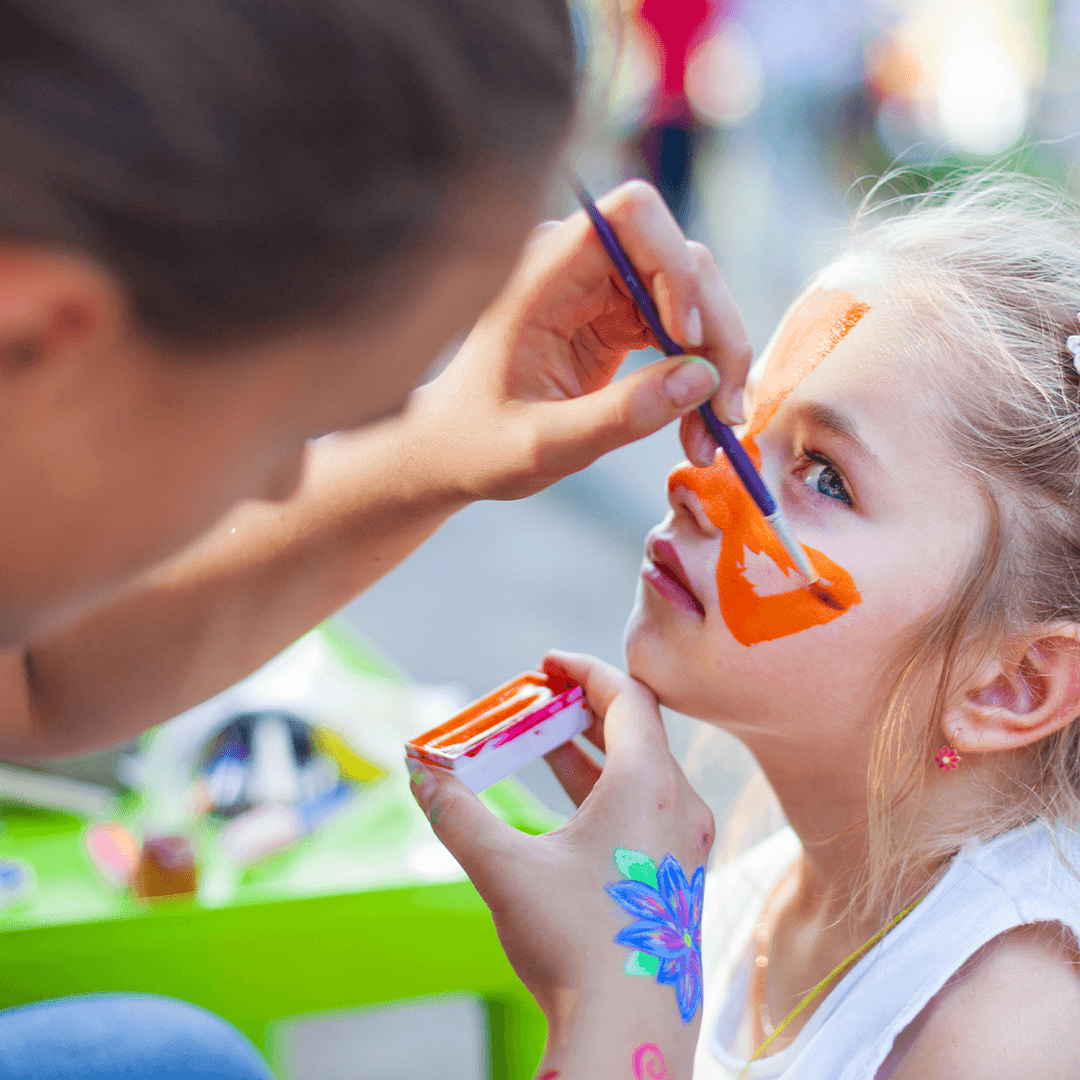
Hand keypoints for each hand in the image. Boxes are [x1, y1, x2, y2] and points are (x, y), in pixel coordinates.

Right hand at [408, 651, 714, 1076]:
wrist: (628, 1035)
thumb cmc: (575, 945)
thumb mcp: (505, 870)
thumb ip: (457, 813)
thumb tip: (418, 771)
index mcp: (649, 785)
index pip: (626, 696)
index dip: (584, 669)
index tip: (546, 663)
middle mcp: (680, 805)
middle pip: (636, 729)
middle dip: (581, 708)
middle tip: (536, 699)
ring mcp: (685, 844)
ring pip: (640, 772)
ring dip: (589, 752)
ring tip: (540, 743)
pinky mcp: (679, 876)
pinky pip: (646, 808)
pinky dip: (604, 790)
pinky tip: (565, 808)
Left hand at [410, 181, 751, 501]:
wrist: (456, 451)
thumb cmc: (481, 443)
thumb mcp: (544, 444)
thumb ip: (619, 415)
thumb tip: (702, 379)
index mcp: (542, 273)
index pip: (630, 215)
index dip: (673, 265)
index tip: (686, 339)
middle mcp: (578, 266)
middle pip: (682, 258)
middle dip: (715, 332)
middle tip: (723, 412)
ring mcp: (603, 290)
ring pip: (696, 295)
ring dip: (717, 360)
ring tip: (710, 433)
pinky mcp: (620, 320)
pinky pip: (686, 328)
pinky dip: (701, 374)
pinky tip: (699, 423)